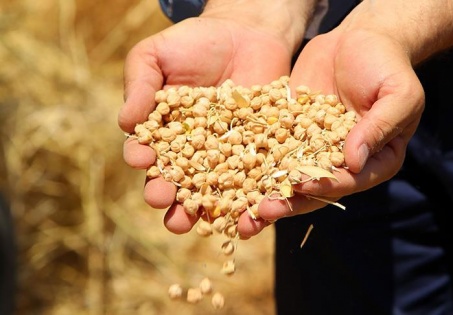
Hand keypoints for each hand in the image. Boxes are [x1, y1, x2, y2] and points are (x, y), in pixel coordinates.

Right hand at [119, 16, 294, 233]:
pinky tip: (251, 217)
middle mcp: (193, 153)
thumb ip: (140, 85)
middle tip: (170, 210)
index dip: (144, 162)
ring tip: (205, 227)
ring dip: (211, 214)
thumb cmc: (195, 42)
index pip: (150, 156)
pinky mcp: (260, 156)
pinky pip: (257, 183)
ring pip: (218, 194)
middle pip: (181, 185)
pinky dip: (253, 203)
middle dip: (174, 201)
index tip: (143, 163)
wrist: (248, 31)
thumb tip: (125, 123)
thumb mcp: (156, 55)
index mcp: (164, 135)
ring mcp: (228, 157)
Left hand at [237, 0, 452, 237]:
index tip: (300, 187)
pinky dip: (251, 161)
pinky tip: (227, 169)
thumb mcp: (398, 95)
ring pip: (287, 176)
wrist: (360, 39)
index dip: (324, 186)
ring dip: (264, 192)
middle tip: (260, 211)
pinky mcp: (290, 131)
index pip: (348, 181)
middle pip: (313, 189)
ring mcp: (313, 149)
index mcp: (373, 162)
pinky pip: (271, 148)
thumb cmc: (388, 66)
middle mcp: (341, 163)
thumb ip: (379, 127)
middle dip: (286, 202)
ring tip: (237, 208)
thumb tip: (354, 162)